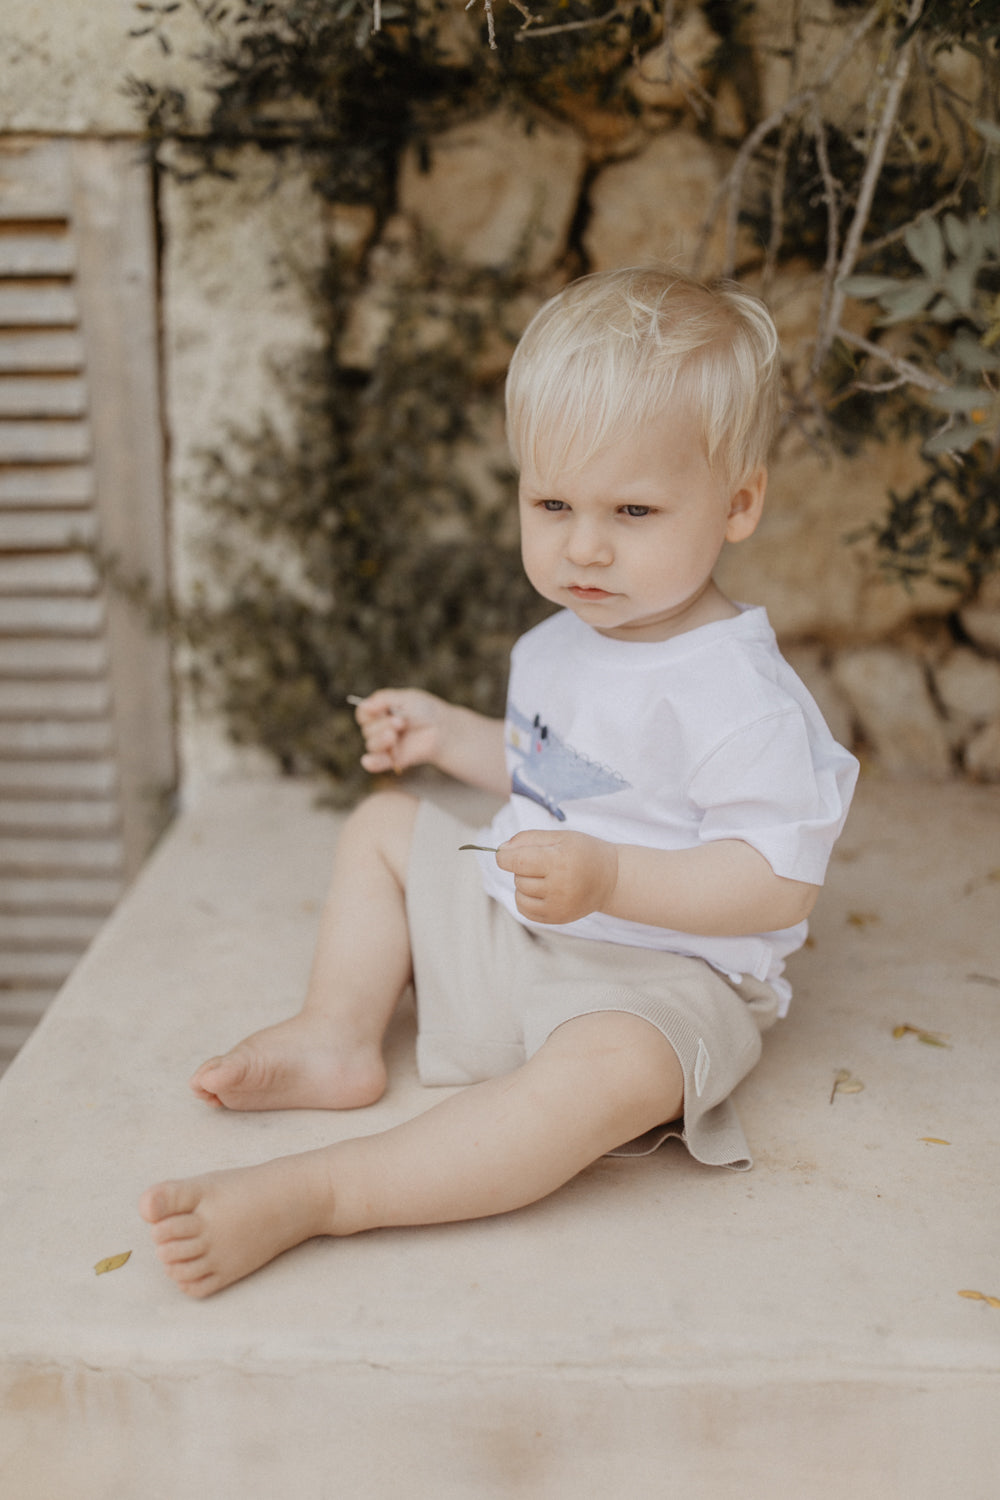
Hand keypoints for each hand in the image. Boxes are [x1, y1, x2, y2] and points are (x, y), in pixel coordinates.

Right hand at [353, 689, 448, 773]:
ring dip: (381, 740)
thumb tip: (363, 705)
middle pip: (367, 730)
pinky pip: (375, 764)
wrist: (442, 729)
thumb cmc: (424, 711)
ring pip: (371, 745)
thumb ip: (384, 699)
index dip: (370, 713)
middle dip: (383, 725)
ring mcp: (385, 746)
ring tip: (395, 735)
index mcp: (379, 712)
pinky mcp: (392, 760)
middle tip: (402, 722)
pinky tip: (369, 760)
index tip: (384, 710)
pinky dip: (371, 763)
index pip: (363, 714)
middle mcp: (379, 729)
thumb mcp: (406, 698)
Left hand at [495, 830, 618, 924]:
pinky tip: (540, 891)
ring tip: (544, 877)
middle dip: (522, 868)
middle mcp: (559, 886)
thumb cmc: (584, 852)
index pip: (517, 861)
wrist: (611, 879)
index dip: (504, 856)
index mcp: (559, 861)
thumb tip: (501, 850)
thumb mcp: (560, 837)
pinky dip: (525, 899)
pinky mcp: (557, 918)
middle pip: (518, 878)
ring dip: (524, 884)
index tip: (504, 854)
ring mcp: (558, 906)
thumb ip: (528, 839)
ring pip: (520, 894)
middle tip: (542, 863)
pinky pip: (524, 910)